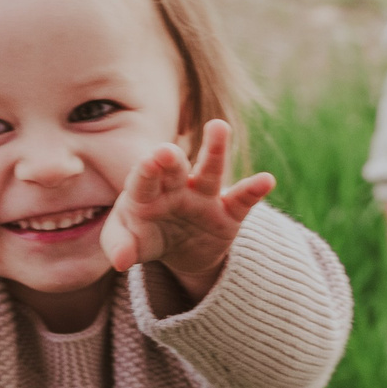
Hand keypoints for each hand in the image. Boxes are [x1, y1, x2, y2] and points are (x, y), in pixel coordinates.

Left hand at [100, 119, 275, 299]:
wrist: (178, 251)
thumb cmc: (143, 237)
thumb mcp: (129, 243)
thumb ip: (120, 246)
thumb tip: (119, 261)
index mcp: (146, 193)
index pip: (143, 180)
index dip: (147, 171)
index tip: (149, 161)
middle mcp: (175, 188)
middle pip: (174, 169)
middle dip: (170, 160)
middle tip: (167, 151)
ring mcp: (204, 198)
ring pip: (210, 171)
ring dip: (214, 150)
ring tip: (219, 126)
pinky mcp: (228, 214)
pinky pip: (243, 200)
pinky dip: (255, 190)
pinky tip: (267, 180)